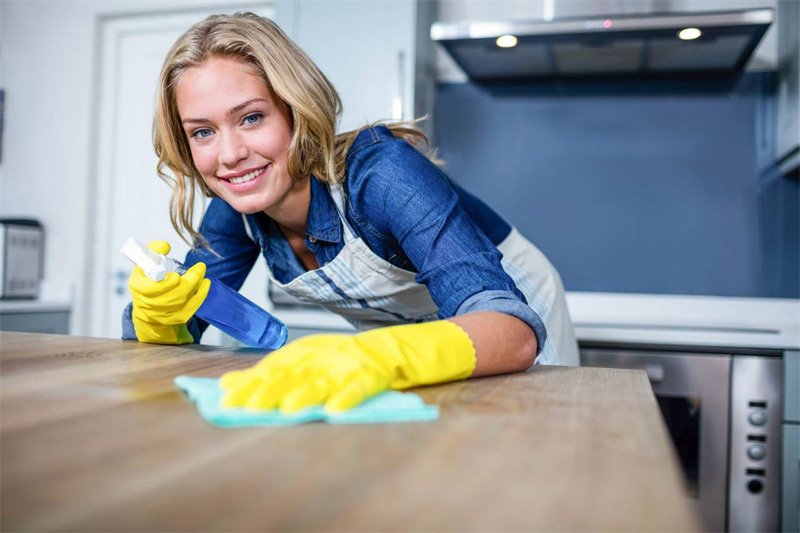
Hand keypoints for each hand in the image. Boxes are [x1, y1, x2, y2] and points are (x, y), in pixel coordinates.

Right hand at [128, 241, 209, 344]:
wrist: (148, 309)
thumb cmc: (147, 282)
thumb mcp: (144, 264)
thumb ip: (153, 251)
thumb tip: (165, 246)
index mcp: (139, 288)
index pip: (152, 290)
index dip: (166, 284)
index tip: (176, 276)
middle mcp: (150, 304)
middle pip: (174, 295)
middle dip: (191, 280)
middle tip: (200, 267)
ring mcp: (164, 314)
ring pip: (184, 300)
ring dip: (197, 284)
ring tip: (201, 271)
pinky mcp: (177, 318)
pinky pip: (192, 307)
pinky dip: (201, 294)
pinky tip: (205, 283)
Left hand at [219, 320, 476, 412]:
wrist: (408, 346)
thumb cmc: (358, 360)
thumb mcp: (316, 362)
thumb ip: (276, 373)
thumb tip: (227, 385)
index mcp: (312, 351)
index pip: (276, 365)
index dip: (252, 380)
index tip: (228, 397)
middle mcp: (329, 355)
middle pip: (295, 372)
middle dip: (269, 388)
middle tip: (246, 405)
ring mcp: (354, 362)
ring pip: (325, 379)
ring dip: (305, 394)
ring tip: (287, 409)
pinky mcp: (379, 373)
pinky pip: (363, 387)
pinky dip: (349, 397)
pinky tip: (336, 410)